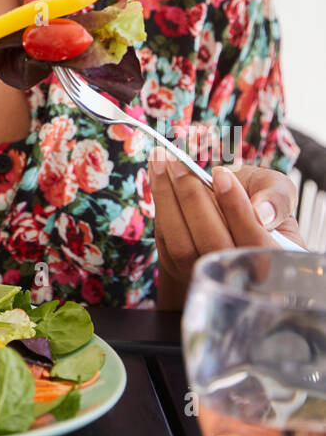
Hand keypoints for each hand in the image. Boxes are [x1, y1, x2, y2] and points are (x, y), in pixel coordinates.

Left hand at [149, 153, 303, 296]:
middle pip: (213, 245)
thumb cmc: (259, 200)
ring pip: (183, 246)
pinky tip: (157, 171)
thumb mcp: (278, 191)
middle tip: (180, 163)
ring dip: (168, 199)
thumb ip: (279, 197)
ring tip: (161, 160)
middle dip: (194, 200)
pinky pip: (166, 239)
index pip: (254, 241)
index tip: (222, 175)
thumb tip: (263, 212)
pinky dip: (160, 202)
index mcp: (274, 259)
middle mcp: (239, 275)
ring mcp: (206, 272)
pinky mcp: (179, 266)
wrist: (232, 208)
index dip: (237, 209)